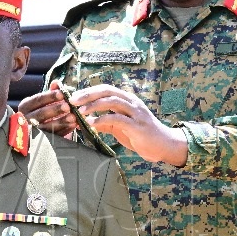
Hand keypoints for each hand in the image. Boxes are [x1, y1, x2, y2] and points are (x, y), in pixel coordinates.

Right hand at [17, 81, 80, 137]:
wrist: (36, 128)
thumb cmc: (41, 109)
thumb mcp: (44, 100)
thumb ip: (51, 91)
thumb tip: (56, 82)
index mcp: (25, 106)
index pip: (37, 100)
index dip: (50, 97)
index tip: (62, 94)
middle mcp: (26, 119)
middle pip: (41, 113)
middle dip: (55, 109)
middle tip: (68, 106)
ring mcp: (32, 131)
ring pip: (47, 126)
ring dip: (61, 121)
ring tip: (73, 117)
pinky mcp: (41, 141)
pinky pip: (53, 136)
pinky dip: (64, 130)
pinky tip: (73, 126)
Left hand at [69, 84, 187, 165]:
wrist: (163, 145)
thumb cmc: (141, 136)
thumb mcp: (120, 128)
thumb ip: (106, 123)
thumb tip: (86, 123)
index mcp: (128, 100)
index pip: (106, 89)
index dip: (90, 91)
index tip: (75, 97)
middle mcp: (132, 103)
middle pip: (108, 91)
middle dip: (89, 95)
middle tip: (73, 101)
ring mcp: (136, 113)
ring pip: (113, 101)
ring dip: (94, 105)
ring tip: (81, 111)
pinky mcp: (137, 125)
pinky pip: (117, 119)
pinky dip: (102, 120)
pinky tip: (91, 124)